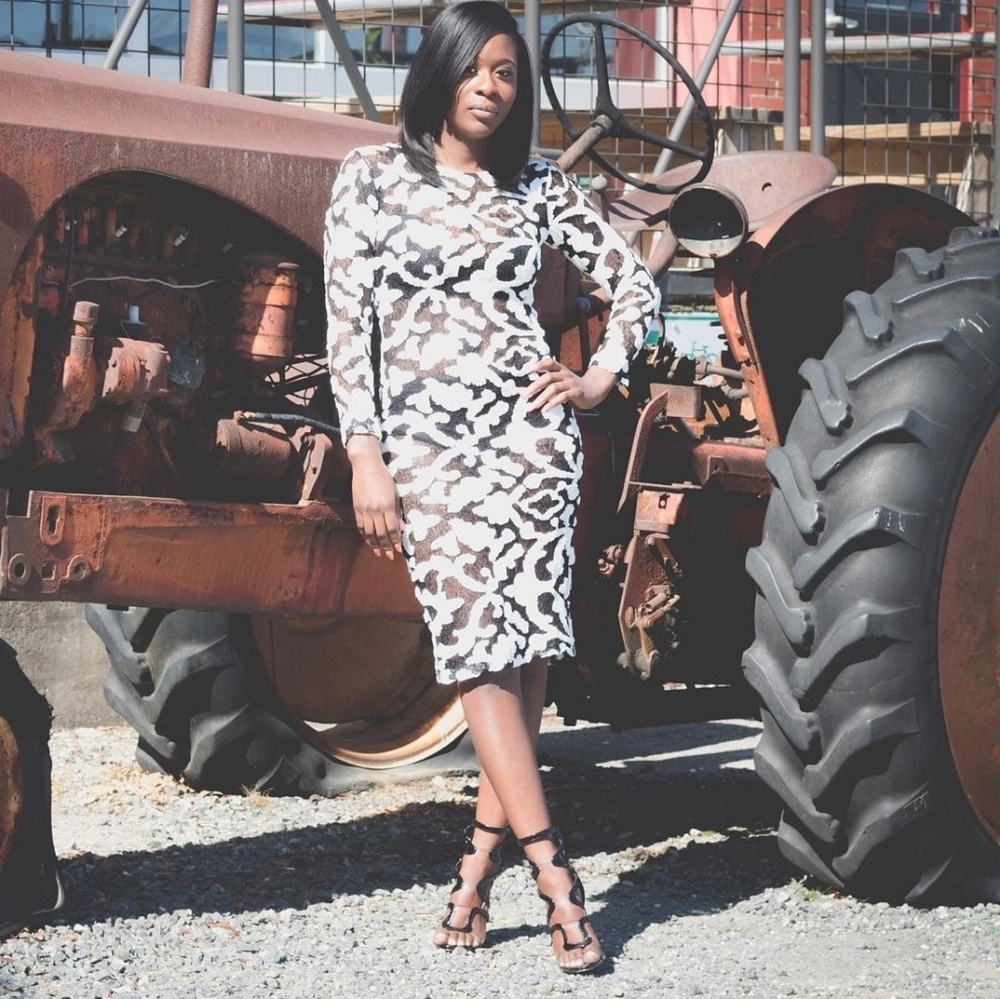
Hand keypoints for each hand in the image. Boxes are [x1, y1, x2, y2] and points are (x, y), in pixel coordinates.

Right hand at [346, 435, 402, 559]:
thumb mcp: (394, 494)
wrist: (366, 466)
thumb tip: (400, 529)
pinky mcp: (356, 508)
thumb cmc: (384, 478)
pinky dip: (365, 536)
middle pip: (380, 533)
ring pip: (369, 532)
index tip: (399, 550)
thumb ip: (396, 512)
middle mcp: (375, 509)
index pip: (392, 528)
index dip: (395, 541)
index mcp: (387, 506)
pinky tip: (369, 541)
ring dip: (375, 544)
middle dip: (386, 546)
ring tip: (379, 553)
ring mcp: (364, 509)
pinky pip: (360, 526)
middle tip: (390, 556)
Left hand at [522, 358, 617, 413]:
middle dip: (534, 386)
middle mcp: (565, 374)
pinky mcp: (576, 392)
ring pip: (553, 388)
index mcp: (561, 370)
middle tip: (523, 396)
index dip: (538, 364)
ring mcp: (571, 383)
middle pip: (548, 377)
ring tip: (532, 406)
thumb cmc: (573, 387)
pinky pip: (562, 397)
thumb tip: (527, 390)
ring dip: (541, 398)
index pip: (549, 362)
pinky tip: (545, 410)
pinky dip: (552, 403)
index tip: (526, 371)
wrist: (594, 391)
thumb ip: (548, 383)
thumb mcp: (561, 381)